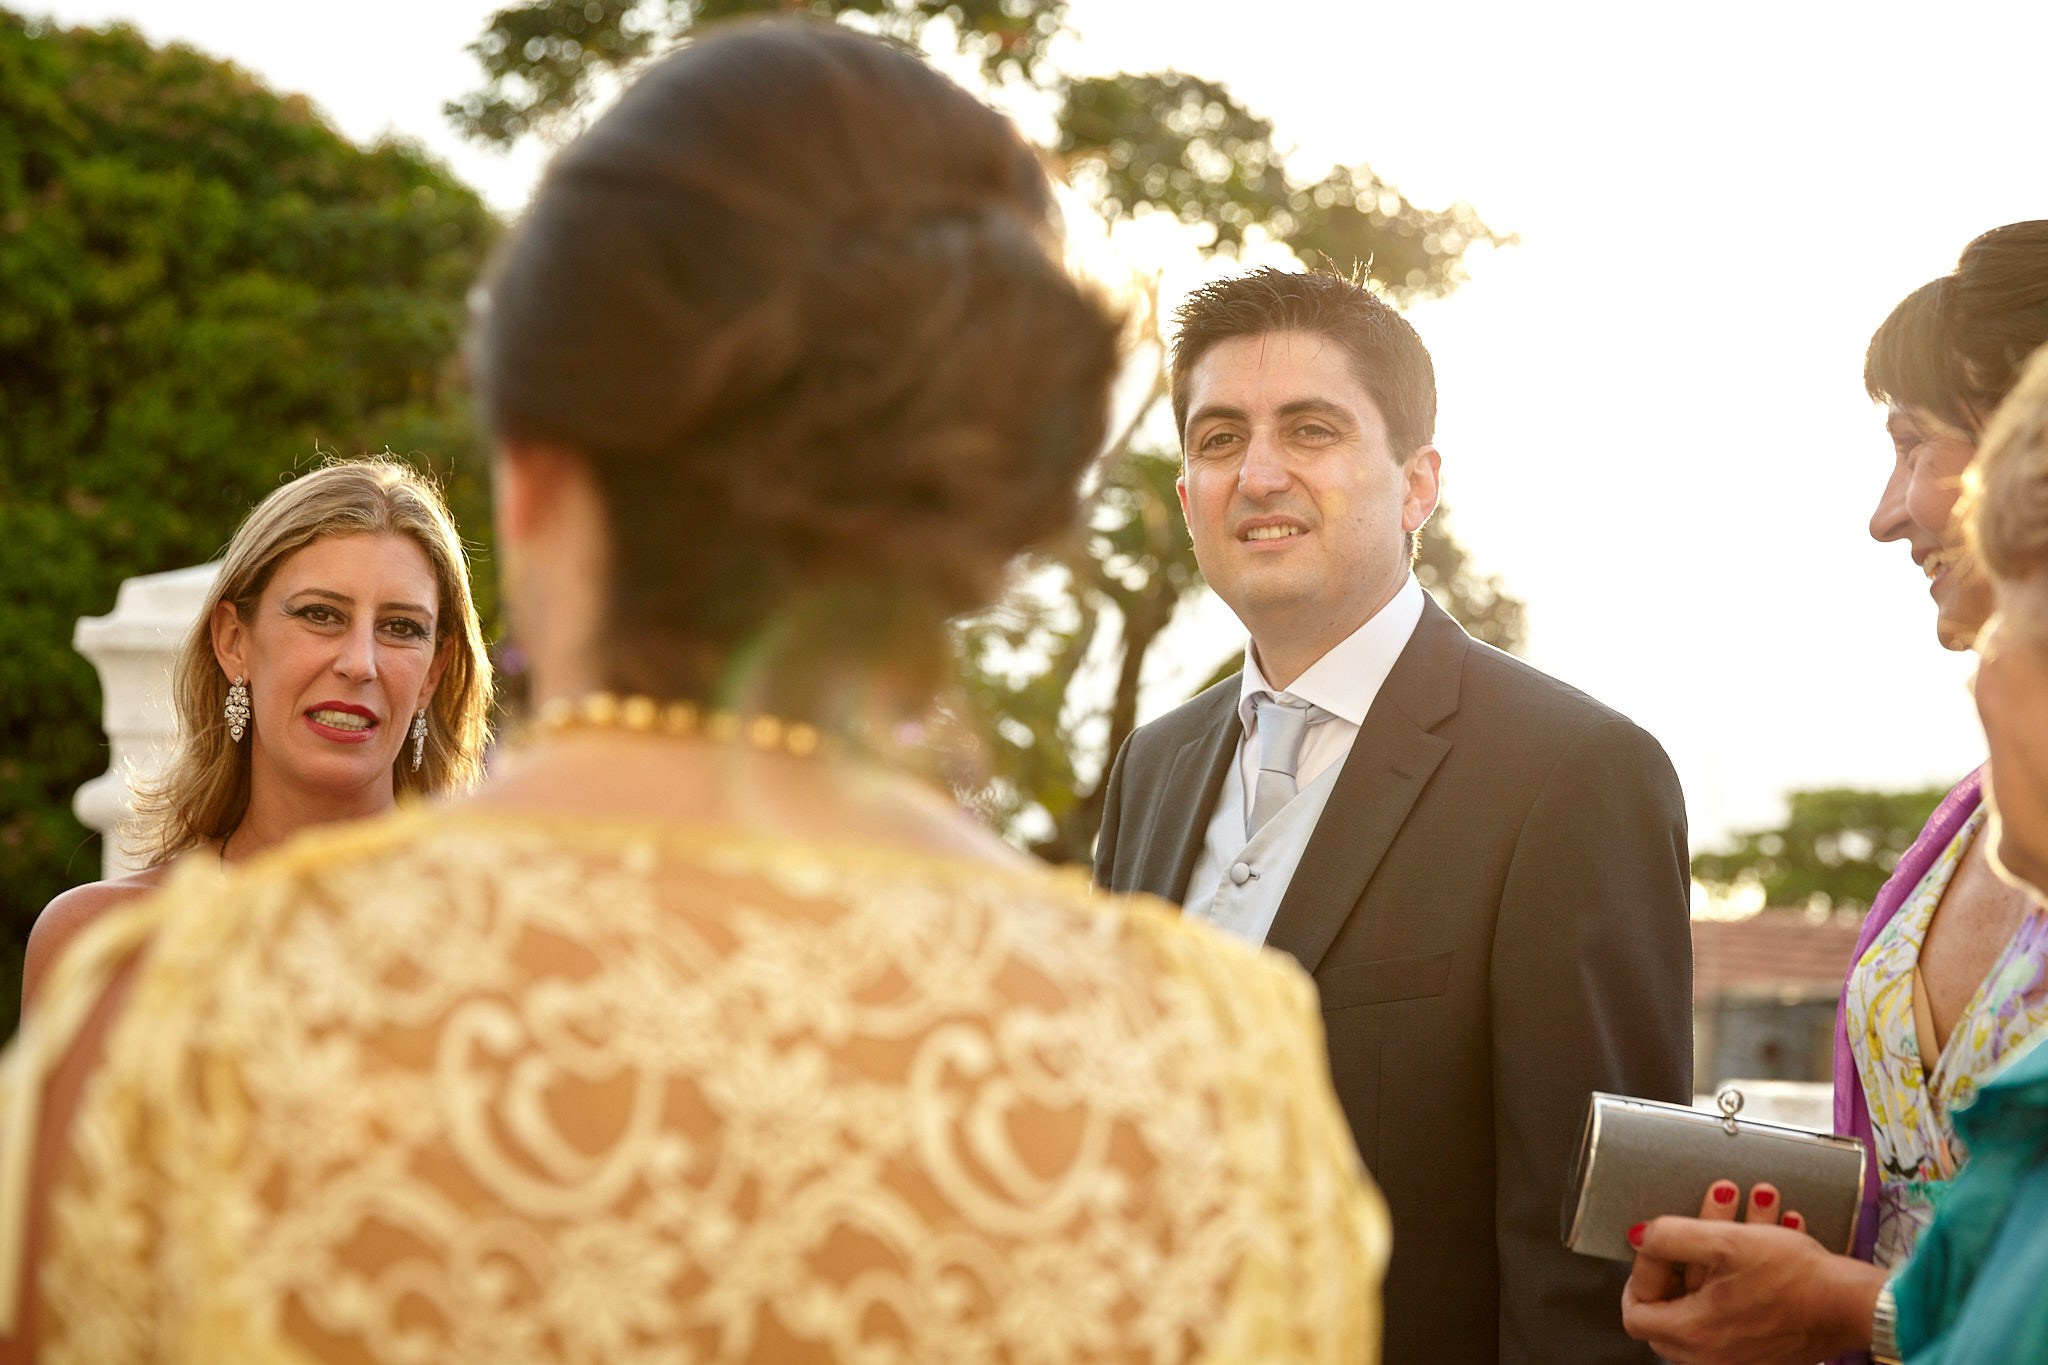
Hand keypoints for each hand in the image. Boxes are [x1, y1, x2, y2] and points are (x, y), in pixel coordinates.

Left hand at [1619, 1181, 1882, 1363]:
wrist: (1855, 1304)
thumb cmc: (1794, 1278)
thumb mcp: (1723, 1241)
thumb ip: (1669, 1237)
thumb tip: (1638, 1238)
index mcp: (1691, 1335)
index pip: (1637, 1312)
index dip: (1643, 1273)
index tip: (1662, 1247)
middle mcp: (1712, 1355)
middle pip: (1675, 1302)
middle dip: (1692, 1250)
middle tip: (1710, 1217)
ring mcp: (1740, 1354)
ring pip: (1715, 1293)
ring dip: (1729, 1246)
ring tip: (1755, 1205)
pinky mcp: (1767, 1345)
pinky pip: (1744, 1303)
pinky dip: (1751, 1267)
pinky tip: (1776, 1228)